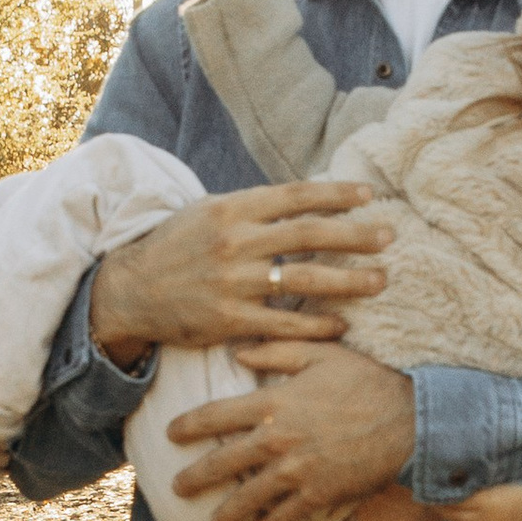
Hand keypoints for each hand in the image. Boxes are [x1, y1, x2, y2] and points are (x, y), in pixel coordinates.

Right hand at [86, 181, 391, 364]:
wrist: (132, 289)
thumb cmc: (178, 246)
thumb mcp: (210, 212)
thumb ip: (255, 208)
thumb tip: (308, 199)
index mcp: (233, 209)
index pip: (296, 196)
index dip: (336, 195)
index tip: (369, 197)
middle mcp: (235, 242)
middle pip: (308, 235)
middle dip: (354, 236)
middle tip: (389, 238)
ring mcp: (233, 283)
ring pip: (303, 279)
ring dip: (348, 281)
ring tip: (380, 281)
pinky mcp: (229, 320)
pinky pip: (284, 323)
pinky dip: (316, 324)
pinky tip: (341, 325)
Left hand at [167, 341, 418, 520]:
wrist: (409, 421)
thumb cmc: (366, 380)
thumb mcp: (321, 353)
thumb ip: (276, 351)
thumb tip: (239, 352)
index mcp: (273, 403)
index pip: (215, 416)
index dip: (188, 426)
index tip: (171, 434)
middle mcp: (277, 440)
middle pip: (222, 464)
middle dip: (195, 478)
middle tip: (177, 489)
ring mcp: (296, 472)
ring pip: (248, 497)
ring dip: (228, 512)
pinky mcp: (317, 494)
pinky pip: (284, 514)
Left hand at [442, 484, 521, 520]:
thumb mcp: (506, 479)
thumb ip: (482, 480)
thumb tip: (462, 478)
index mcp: (484, 501)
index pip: (450, 499)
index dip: (439, 493)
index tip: (432, 486)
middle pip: (452, 515)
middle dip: (443, 506)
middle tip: (437, 497)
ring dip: (455, 519)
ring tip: (452, 509)